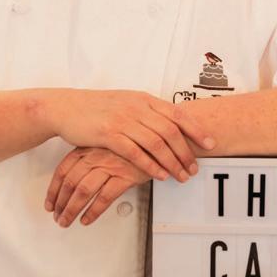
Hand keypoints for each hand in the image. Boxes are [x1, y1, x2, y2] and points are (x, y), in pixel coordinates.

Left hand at [45, 147, 150, 226]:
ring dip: (72, 209)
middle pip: (70, 183)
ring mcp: (110, 166)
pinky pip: (104, 197)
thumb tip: (74, 177)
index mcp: (88, 148)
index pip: (63, 171)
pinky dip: (93, 211)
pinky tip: (87, 219)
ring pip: (83, 191)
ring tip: (67, 220)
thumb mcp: (104, 145)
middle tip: (57, 216)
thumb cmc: (131, 143)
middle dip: (61, 203)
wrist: (157, 139)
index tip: (50, 202)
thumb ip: (89, 157)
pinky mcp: (125, 176)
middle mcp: (96, 156)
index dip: (54, 189)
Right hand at [47, 89, 214, 182]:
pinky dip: (150, 165)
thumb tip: (169, 123)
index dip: (196, 129)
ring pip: (156, 143)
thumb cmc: (96, 108)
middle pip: (171, 131)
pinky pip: (135, 152)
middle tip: (195, 169)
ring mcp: (123, 120)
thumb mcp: (126, 103)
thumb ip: (147, 111)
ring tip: (181, 176)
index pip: (177, 114)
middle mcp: (137, 108)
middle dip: (186, 152)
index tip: (210, 143)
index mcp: (143, 99)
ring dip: (172, 162)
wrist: (66, 107)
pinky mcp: (108, 134)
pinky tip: (159, 175)